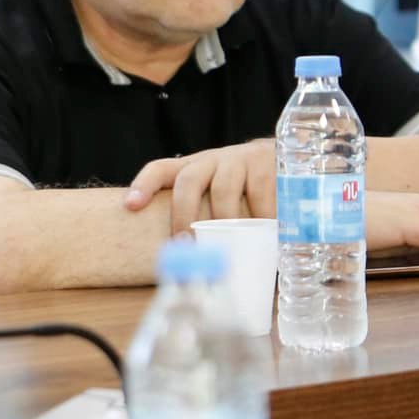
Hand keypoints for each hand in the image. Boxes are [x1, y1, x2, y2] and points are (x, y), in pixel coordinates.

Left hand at [124, 140, 275, 233]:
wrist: (288, 157)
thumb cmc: (245, 185)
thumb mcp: (219, 191)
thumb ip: (204, 215)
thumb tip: (191, 261)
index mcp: (194, 167)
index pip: (160, 169)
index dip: (143, 185)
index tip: (130, 205)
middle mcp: (212, 160)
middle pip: (188, 181)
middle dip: (183, 215)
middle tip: (185, 244)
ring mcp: (239, 160)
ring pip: (222, 190)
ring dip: (222, 222)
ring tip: (226, 247)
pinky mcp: (266, 165)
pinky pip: (260, 192)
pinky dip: (261, 216)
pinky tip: (266, 234)